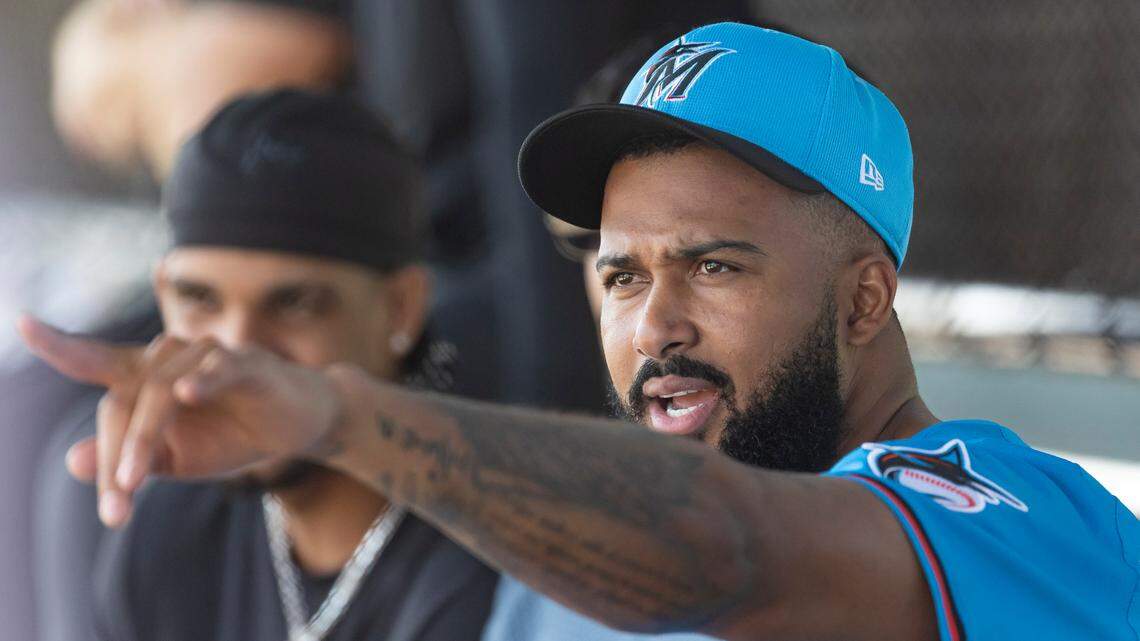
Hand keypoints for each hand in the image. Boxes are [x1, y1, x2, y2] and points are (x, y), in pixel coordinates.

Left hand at [17, 315, 342, 526]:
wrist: (300, 427)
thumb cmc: (233, 433)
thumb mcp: (176, 457)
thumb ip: (127, 457)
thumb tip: (71, 461)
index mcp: (148, 378)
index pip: (97, 360)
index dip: (61, 344)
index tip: (23, 323)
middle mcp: (171, 357)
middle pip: (123, 398)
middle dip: (113, 454)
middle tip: (114, 506)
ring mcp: (209, 356)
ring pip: (159, 391)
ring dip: (142, 437)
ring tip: (134, 482)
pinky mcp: (249, 362)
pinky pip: (218, 367)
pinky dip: (201, 380)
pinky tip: (186, 395)